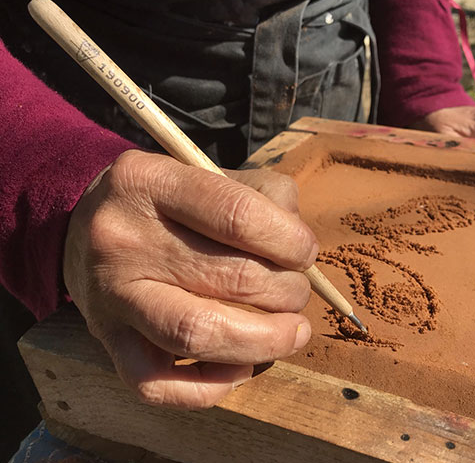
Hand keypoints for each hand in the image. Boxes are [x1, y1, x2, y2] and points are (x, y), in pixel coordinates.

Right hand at [63, 150, 317, 408]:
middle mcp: (123, 238)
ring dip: (266, 341)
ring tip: (292, 332)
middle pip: (232, 277)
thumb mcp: (209, 175)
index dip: (290, 241)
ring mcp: (111, 295)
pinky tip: (242, 365)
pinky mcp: (108, 341)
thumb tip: (303, 253)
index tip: (305, 252)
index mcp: (150, 181)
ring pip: (199, 334)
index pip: (239, 215)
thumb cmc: (170, 204)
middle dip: (288, 292)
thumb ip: (265, 198)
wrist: (83, 226)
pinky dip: (214, 385)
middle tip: (297, 292)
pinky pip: (159, 383)